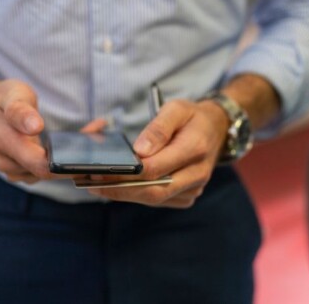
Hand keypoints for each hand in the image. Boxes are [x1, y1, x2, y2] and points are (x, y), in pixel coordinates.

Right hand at [0, 79, 93, 183]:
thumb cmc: (1, 100)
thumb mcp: (11, 95)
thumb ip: (21, 111)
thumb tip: (35, 127)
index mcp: (5, 143)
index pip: (41, 165)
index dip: (67, 162)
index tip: (90, 147)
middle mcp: (9, 164)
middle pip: (51, 172)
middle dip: (76, 157)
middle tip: (99, 134)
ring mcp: (16, 171)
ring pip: (52, 174)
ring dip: (73, 159)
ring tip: (92, 134)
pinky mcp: (24, 172)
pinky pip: (48, 172)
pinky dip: (64, 161)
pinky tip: (77, 144)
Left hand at [88, 99, 229, 208]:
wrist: (217, 129)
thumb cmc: (193, 117)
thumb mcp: (177, 109)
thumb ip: (158, 128)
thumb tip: (139, 151)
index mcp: (195, 148)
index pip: (156, 168)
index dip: (126, 173)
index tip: (101, 170)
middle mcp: (197, 173)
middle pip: (154, 191)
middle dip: (120, 190)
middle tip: (91, 183)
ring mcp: (194, 188)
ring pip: (154, 199)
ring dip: (126, 194)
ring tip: (98, 185)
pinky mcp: (187, 195)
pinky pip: (159, 200)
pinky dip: (137, 195)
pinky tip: (119, 187)